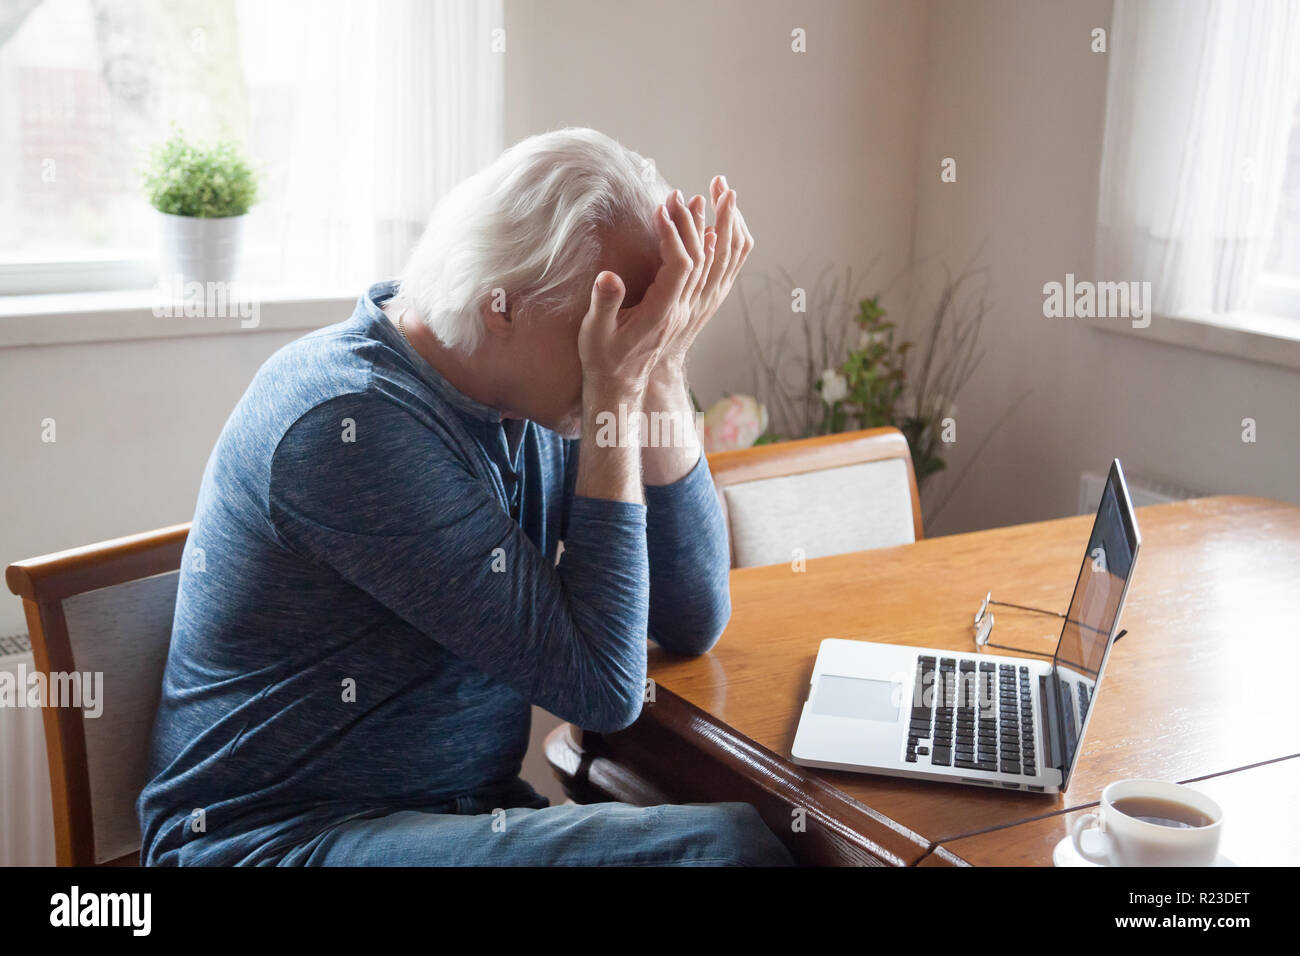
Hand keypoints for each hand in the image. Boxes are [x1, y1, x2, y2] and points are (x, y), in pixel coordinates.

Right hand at [578, 195, 709, 395]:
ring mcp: (683, 311)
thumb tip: (609, 277)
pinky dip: (703, 249)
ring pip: (704, 266)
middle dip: (689, 224)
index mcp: (660, 314)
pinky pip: (701, 275)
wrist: (620, 385)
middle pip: (697, 261)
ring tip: (695, 201)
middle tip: (678, 194)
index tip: (660, 209)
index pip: (678, 267)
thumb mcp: (595, 333)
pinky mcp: (682, 309)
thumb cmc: (602, 359)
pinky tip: (702, 231)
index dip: (673, 236)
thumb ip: (604, 305)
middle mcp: (679, 311)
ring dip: (700, 231)